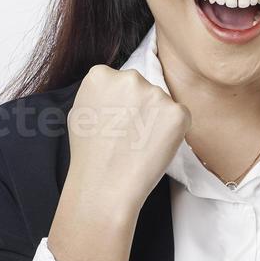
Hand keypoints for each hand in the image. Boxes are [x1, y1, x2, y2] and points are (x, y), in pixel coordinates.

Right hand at [63, 64, 190, 219]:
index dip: (119, 104)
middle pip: (142, 88)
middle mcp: (130, 78)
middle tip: (129, 135)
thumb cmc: (90, 156)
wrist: (105, 185)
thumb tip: (113, 90)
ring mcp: (156, 94)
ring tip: (139, 143)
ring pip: (161, 103)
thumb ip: (100, 94)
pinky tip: (154, 147)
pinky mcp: (177, 112)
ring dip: (156, 119)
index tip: (115, 121)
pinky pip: (179, 117)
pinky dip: (173, 132)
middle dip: (140, 107)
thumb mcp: (80, 112)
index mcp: (101, 75)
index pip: (119, 81)